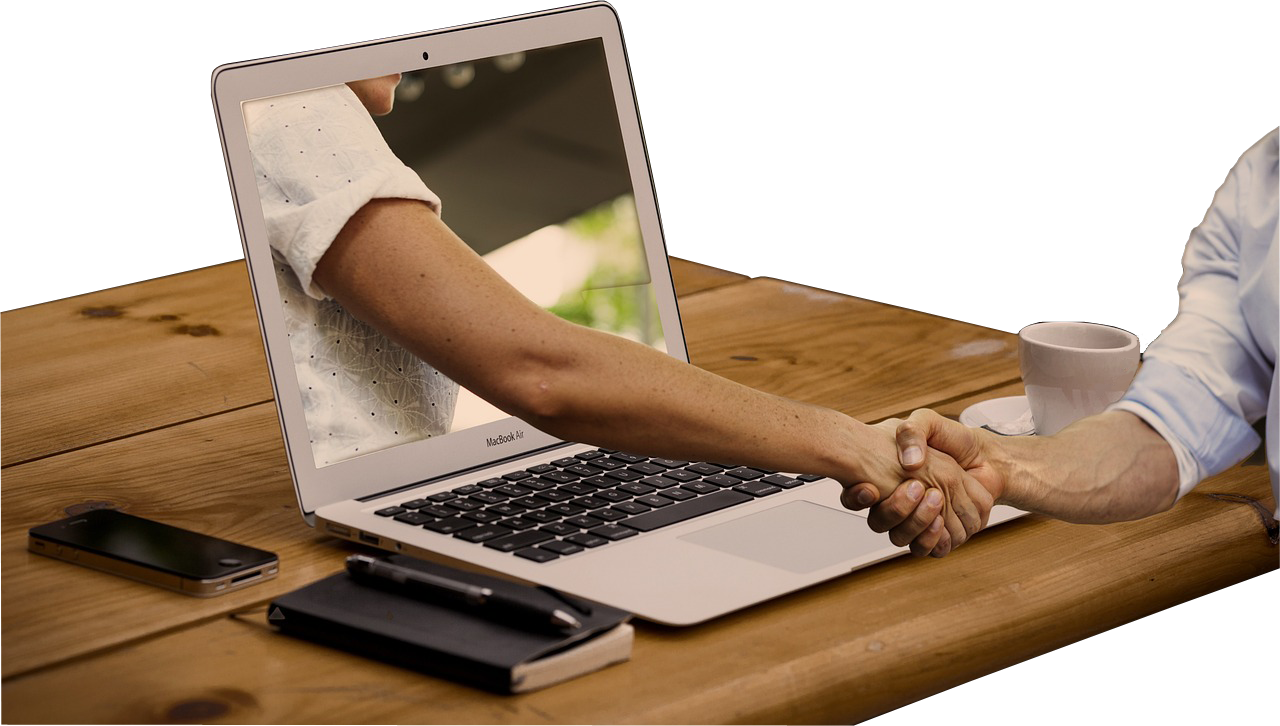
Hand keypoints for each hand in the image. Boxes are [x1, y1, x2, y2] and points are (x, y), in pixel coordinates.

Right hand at [845, 410, 1004, 555]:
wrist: (986, 455)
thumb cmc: (953, 440)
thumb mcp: (927, 422)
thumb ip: (911, 432)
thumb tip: (908, 463)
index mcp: (888, 477)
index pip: (858, 497)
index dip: (858, 497)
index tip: (871, 487)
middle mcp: (900, 502)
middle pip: (881, 523)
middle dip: (895, 510)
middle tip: (917, 487)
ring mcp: (919, 520)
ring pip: (902, 538)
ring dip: (915, 522)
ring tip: (934, 499)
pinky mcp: (941, 533)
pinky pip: (928, 549)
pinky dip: (933, 538)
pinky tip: (940, 520)